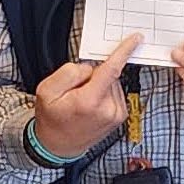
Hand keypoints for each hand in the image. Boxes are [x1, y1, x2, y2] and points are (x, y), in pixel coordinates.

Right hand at [32, 31, 142, 156]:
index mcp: (90, 101)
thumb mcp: (47, 90)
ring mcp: (116, 114)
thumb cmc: (52, 118)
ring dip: (98, 85)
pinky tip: (91, 105)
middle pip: (107, 74)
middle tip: (75, 92)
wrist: (59, 144)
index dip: (124, 51)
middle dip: (92, 75)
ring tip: (82, 101)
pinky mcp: (120, 115)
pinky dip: (103, 93)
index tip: (136, 39)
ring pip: (112, 82)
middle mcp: (108, 109)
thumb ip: (69, 72)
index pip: (112, 70)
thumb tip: (90, 67)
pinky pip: (114, 91)